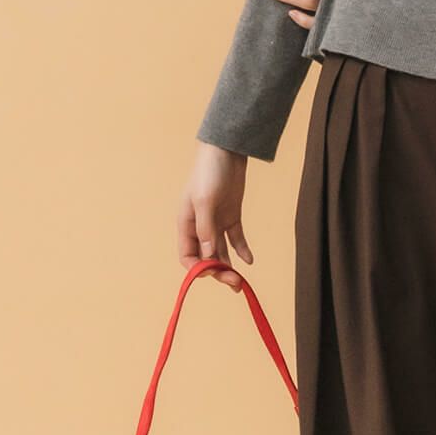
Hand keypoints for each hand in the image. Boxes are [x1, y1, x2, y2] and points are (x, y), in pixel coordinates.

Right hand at [178, 142, 252, 289]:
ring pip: (221, 252)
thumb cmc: (209, 172)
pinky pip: (235, 239)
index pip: (187, 256)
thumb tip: (209, 256)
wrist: (226, 151)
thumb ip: (206, 229)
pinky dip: (242, 250)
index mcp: (186, 224)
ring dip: (229, 266)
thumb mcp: (205, 201)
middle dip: (218, 271)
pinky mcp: (231, 216)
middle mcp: (199, 227)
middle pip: (206, 258)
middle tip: (234, 283)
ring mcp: (216, 223)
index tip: (215, 273)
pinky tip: (249, 260)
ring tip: (241, 282)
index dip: (199, 269)